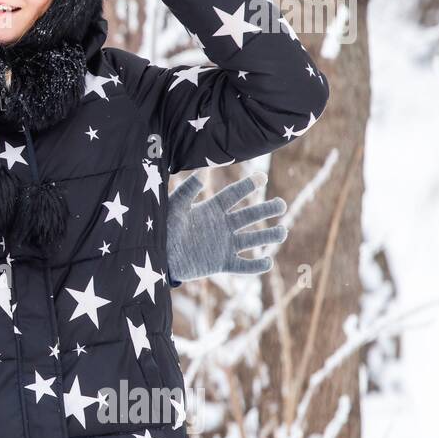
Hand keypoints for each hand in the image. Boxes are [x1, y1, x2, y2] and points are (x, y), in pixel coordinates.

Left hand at [166, 171, 287, 282]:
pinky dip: (256, 266)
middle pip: (249, 216)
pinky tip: (267, 262)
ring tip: (282, 231)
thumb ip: (188, 190)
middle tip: (281, 205)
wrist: (156, 257)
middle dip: (266, 210)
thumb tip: (204, 171)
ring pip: (252, 239)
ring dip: (268, 236)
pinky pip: (243, 266)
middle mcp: (221, 225)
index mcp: (211, 209)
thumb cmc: (162, 228)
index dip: (248, 186)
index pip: (234, 195)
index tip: (262, 177)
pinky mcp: (222, 263)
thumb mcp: (174, 207)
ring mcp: (224, 245)